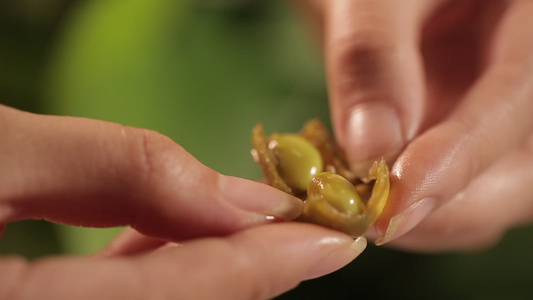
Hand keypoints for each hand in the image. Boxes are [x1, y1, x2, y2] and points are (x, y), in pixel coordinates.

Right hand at [0, 105, 365, 298]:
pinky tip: (162, 231)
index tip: (330, 239)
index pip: (179, 294)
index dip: (259, 265)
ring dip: (196, 257)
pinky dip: (145, 263)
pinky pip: (109, 295)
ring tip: (239, 216)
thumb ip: (110, 167)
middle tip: (295, 220)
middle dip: (240, 261)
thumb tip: (229, 197)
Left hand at [298, 0, 532, 250]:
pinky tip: (364, 194)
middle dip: (443, 205)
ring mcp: (502, 122)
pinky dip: (410, 206)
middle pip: (520, 172)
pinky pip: (456, 193)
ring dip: (425, 218)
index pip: (519, 97)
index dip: (457, 157)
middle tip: (365, 218)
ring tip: (358, 207)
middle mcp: (531, 82)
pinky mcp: (470, 142)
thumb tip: (370, 146)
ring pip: (490, 196)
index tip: (394, 202)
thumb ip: (373, 53)